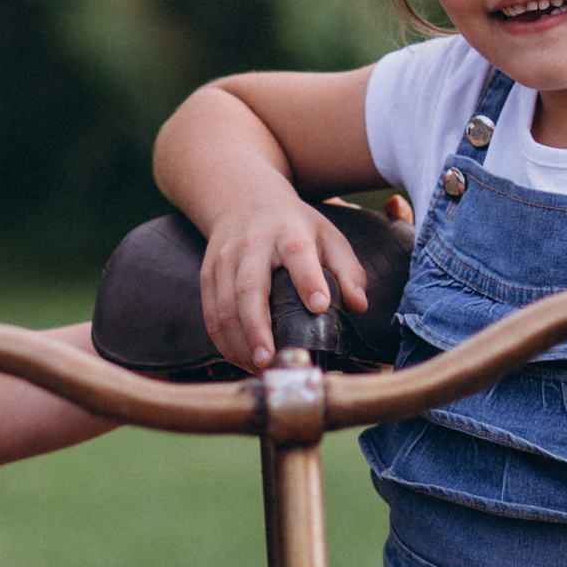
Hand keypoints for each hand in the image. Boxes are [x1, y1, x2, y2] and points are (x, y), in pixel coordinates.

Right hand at [199, 197, 366, 371]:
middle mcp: (252, 245)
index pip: (298, 253)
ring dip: (238, 342)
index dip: (308, 280)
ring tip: (258, 367)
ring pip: (224, 306)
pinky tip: (241, 360)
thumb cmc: (294, 226)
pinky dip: (223, 342)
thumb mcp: (327, 236)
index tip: (319, 306)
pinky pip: (210, 313)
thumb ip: (347, 270)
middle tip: (269, 358)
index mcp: (288, 232)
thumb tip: (359, 306)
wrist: (242, 198)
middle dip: (257, 327)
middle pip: (249, 288)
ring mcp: (225, 260)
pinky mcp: (208, 275)